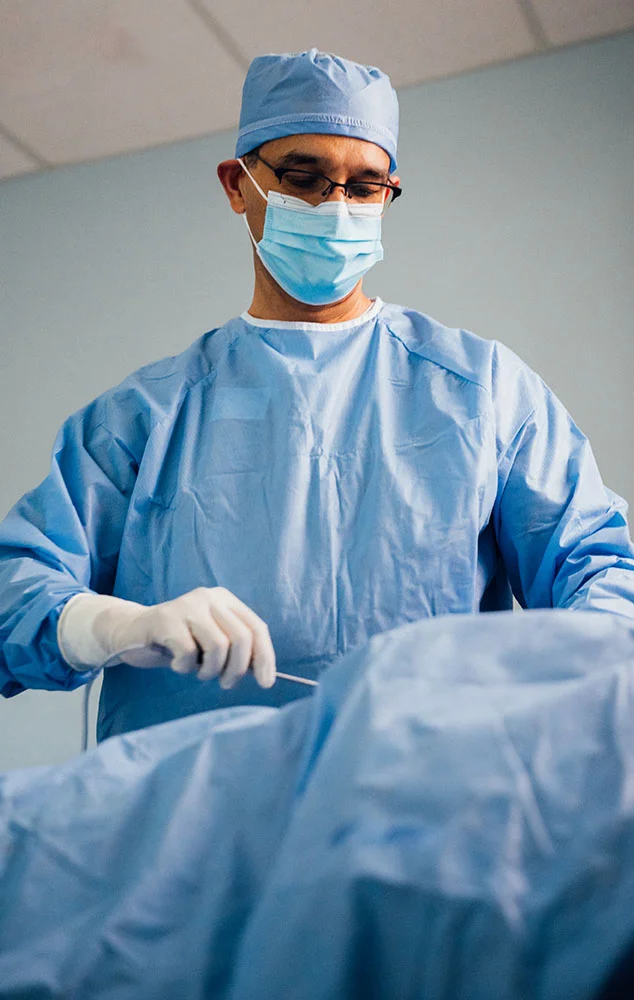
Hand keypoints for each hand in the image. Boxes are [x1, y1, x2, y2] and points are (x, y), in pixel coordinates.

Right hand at [58, 587, 275, 688]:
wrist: (130, 633)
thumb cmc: (176, 642)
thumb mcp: (211, 643)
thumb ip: (236, 651)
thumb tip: (265, 673)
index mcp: (225, 600)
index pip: (257, 628)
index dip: (265, 658)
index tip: (266, 683)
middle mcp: (209, 597)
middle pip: (242, 639)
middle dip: (237, 670)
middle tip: (224, 683)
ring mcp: (187, 606)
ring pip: (219, 647)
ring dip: (209, 671)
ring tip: (197, 671)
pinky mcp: (165, 619)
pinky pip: (188, 652)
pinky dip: (184, 667)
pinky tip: (176, 663)